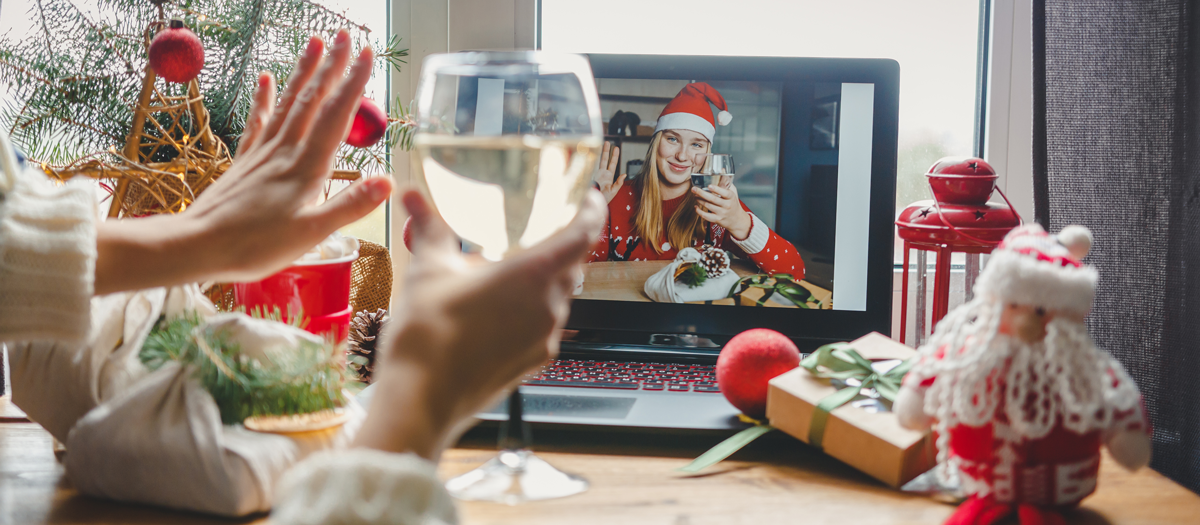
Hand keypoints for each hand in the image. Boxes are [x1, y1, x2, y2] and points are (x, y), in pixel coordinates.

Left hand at [94, 30, 392, 293]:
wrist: (198, 245)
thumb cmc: (255, 245)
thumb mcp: (311, 233)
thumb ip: (350, 205)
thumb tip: (387, 181)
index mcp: (306, 168)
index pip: (335, 116)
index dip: (353, 84)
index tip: (365, 55)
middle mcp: (285, 152)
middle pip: (313, 100)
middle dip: (332, 67)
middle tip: (345, 36)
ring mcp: (263, 154)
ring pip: (288, 103)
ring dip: (304, 73)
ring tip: (314, 44)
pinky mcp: (246, 162)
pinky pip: (258, 122)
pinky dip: (264, 98)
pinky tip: (265, 78)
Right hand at [353, 188, 606, 459]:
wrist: (420, 400)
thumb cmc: (427, 338)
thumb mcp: (427, 270)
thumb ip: (429, 228)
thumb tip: (415, 198)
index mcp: (533, 276)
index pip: (583, 233)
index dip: (592, 211)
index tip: (590, 198)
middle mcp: (549, 307)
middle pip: (572, 265)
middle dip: (560, 245)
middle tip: (537, 230)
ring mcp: (544, 338)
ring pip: (558, 297)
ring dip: (542, 280)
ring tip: (506, 270)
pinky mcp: (533, 361)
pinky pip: (543, 324)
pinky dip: (531, 309)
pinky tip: (497, 308)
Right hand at [592, 141, 625, 203]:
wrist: (593, 203)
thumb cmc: (603, 199)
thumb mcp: (613, 191)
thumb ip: (619, 183)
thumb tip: (625, 174)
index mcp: (608, 176)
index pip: (612, 164)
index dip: (614, 156)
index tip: (616, 148)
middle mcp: (602, 174)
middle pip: (605, 159)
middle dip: (607, 151)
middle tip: (608, 142)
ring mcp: (595, 174)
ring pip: (597, 161)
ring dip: (600, 153)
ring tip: (601, 144)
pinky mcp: (589, 175)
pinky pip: (590, 165)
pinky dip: (591, 159)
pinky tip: (590, 152)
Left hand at [692, 181, 751, 239]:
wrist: (737, 220)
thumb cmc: (733, 203)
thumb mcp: (733, 192)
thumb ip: (727, 182)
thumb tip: (722, 169)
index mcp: (731, 197)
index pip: (725, 193)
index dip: (717, 189)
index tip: (709, 186)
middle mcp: (727, 205)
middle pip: (713, 199)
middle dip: (702, 193)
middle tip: (694, 189)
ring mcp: (722, 213)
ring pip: (708, 206)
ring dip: (699, 200)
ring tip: (695, 195)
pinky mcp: (717, 219)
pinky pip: (706, 216)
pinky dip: (699, 212)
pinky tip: (696, 207)